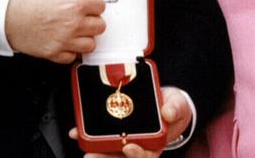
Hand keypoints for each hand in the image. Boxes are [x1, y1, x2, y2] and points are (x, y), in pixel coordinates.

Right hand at [5, 0, 105, 62]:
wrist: (3, 16)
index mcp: (74, 3)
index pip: (100, 5)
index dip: (95, 4)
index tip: (91, 5)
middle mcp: (73, 23)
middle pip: (99, 26)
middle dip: (93, 21)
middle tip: (85, 18)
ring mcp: (64, 40)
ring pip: (90, 44)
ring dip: (85, 38)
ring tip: (78, 32)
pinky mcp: (54, 53)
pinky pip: (72, 57)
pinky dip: (71, 51)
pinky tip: (65, 42)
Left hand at [70, 86, 192, 157]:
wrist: (164, 102)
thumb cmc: (171, 107)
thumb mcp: (178, 105)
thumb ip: (175, 108)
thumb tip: (167, 113)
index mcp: (154, 145)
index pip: (144, 156)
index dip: (137, 154)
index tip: (128, 147)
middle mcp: (138, 147)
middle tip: (91, 156)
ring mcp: (124, 142)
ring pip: (108, 152)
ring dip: (94, 151)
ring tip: (80, 143)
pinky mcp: (114, 134)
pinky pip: (100, 139)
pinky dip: (88, 138)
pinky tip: (76, 133)